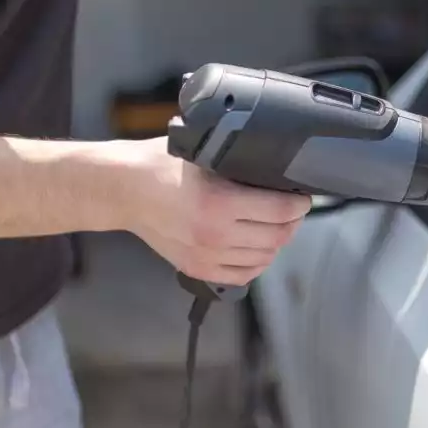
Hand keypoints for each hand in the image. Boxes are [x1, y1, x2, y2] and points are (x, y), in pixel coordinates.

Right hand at [112, 137, 310, 285]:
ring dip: (276, 242)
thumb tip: (275, 164)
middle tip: (293, 210)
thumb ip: (238, 160)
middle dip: (292, 222)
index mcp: (219, 202)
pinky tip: (259, 248)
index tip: (303, 197)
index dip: (299, 204)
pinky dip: (257, 263)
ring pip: (264, 258)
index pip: (279, 211)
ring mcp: (205, 256)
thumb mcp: (203, 151)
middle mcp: (214, 234)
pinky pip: (242, 275)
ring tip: (276, 226)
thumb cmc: (162, 165)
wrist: (124, 190)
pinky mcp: (197, 269)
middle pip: (277, 237)